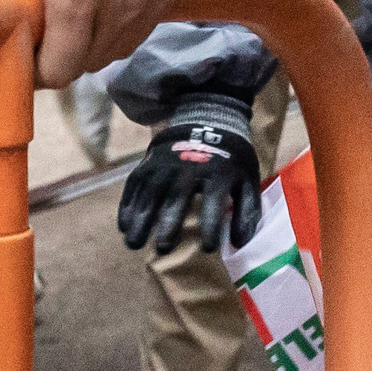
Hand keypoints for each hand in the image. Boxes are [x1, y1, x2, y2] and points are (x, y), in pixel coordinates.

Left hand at [0, 0, 175, 86]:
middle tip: (40, 32)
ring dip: (94, 43)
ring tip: (67, 18)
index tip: (19, 52)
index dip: (34, 71)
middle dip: (64, 57)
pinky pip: (144, 24)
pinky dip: (122, 23)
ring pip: (121, 47)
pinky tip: (97, 4)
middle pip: (92, 63)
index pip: (61, 72)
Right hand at [118, 89, 262, 252]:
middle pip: (175, 198)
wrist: (207, 120)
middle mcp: (188, 168)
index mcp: (217, 173)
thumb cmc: (230, 159)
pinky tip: (124, 227)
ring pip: (149, 193)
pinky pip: (134, 185)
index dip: (211, 226)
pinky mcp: (148, 162)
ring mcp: (165, 164)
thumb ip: (247, 211)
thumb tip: (239, 244)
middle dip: (168, 224)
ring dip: (140, 219)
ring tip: (133, 244)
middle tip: (162, 250)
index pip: (214, 202)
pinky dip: (128, 205)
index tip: (208, 248)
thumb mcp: (247, 180)